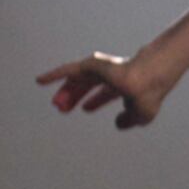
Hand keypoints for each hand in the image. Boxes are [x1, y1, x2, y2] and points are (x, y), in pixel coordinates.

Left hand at [34, 49, 174, 128]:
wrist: (145, 82)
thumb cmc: (149, 95)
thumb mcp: (141, 116)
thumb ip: (128, 120)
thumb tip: (117, 124)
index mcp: (124, 85)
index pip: (106, 92)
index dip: (96, 101)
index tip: (86, 109)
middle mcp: (111, 74)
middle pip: (88, 85)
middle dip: (76, 97)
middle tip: (64, 109)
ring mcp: (100, 68)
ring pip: (77, 81)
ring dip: (66, 92)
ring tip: (56, 105)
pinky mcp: (90, 64)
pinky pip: (67, 71)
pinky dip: (54, 75)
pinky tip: (40, 81)